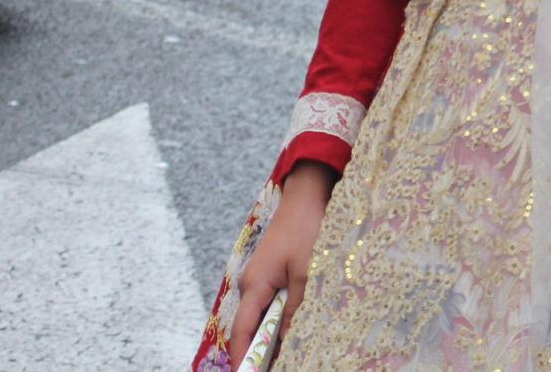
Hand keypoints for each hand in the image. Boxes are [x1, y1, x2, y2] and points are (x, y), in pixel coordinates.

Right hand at [226, 163, 335, 366]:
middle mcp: (253, 284)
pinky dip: (281, 321)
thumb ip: (297, 307)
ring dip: (273, 338)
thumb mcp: (306, 272)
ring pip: (264, 317)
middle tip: (272, 370)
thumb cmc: (307, 229)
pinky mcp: (275, 273)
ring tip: (286, 359)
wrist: (307, 196)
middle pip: (251, 328)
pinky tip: (294, 333)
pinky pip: (274, 305)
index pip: (242, 331)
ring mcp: (263, 279)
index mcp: (254, 284)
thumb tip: (286, 339)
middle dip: (259, 353)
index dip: (242, 358)